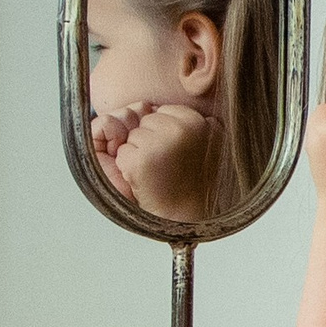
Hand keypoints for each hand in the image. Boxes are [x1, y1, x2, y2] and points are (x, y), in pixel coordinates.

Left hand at [94, 102, 223, 227]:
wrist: (187, 221)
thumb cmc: (192, 185)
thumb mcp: (203, 144)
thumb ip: (186, 121)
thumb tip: (154, 105)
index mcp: (197, 122)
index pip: (163, 111)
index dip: (163, 133)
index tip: (175, 154)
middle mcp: (181, 130)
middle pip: (145, 121)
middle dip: (149, 140)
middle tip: (166, 166)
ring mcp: (160, 145)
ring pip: (131, 136)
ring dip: (138, 155)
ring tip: (158, 174)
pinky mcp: (141, 161)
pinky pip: (122, 153)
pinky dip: (127, 168)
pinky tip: (146, 180)